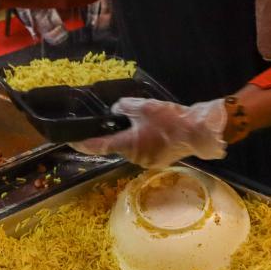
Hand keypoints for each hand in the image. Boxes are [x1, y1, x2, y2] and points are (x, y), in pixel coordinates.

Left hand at [70, 97, 227, 168]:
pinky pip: (145, 151)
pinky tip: (156, 131)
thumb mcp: (144, 106)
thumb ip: (124, 107)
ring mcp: (147, 163)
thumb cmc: (171, 119)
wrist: (200, 132)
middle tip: (127, 120)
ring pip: (132, 148)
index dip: (82, 144)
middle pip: (118, 146)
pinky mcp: (159, 162)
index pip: (98, 146)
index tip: (70, 142)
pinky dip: (145, 141)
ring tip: (148, 123)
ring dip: (134, 137)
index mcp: (127, 145)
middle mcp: (134, 158)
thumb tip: (117, 110)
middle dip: (118, 134)